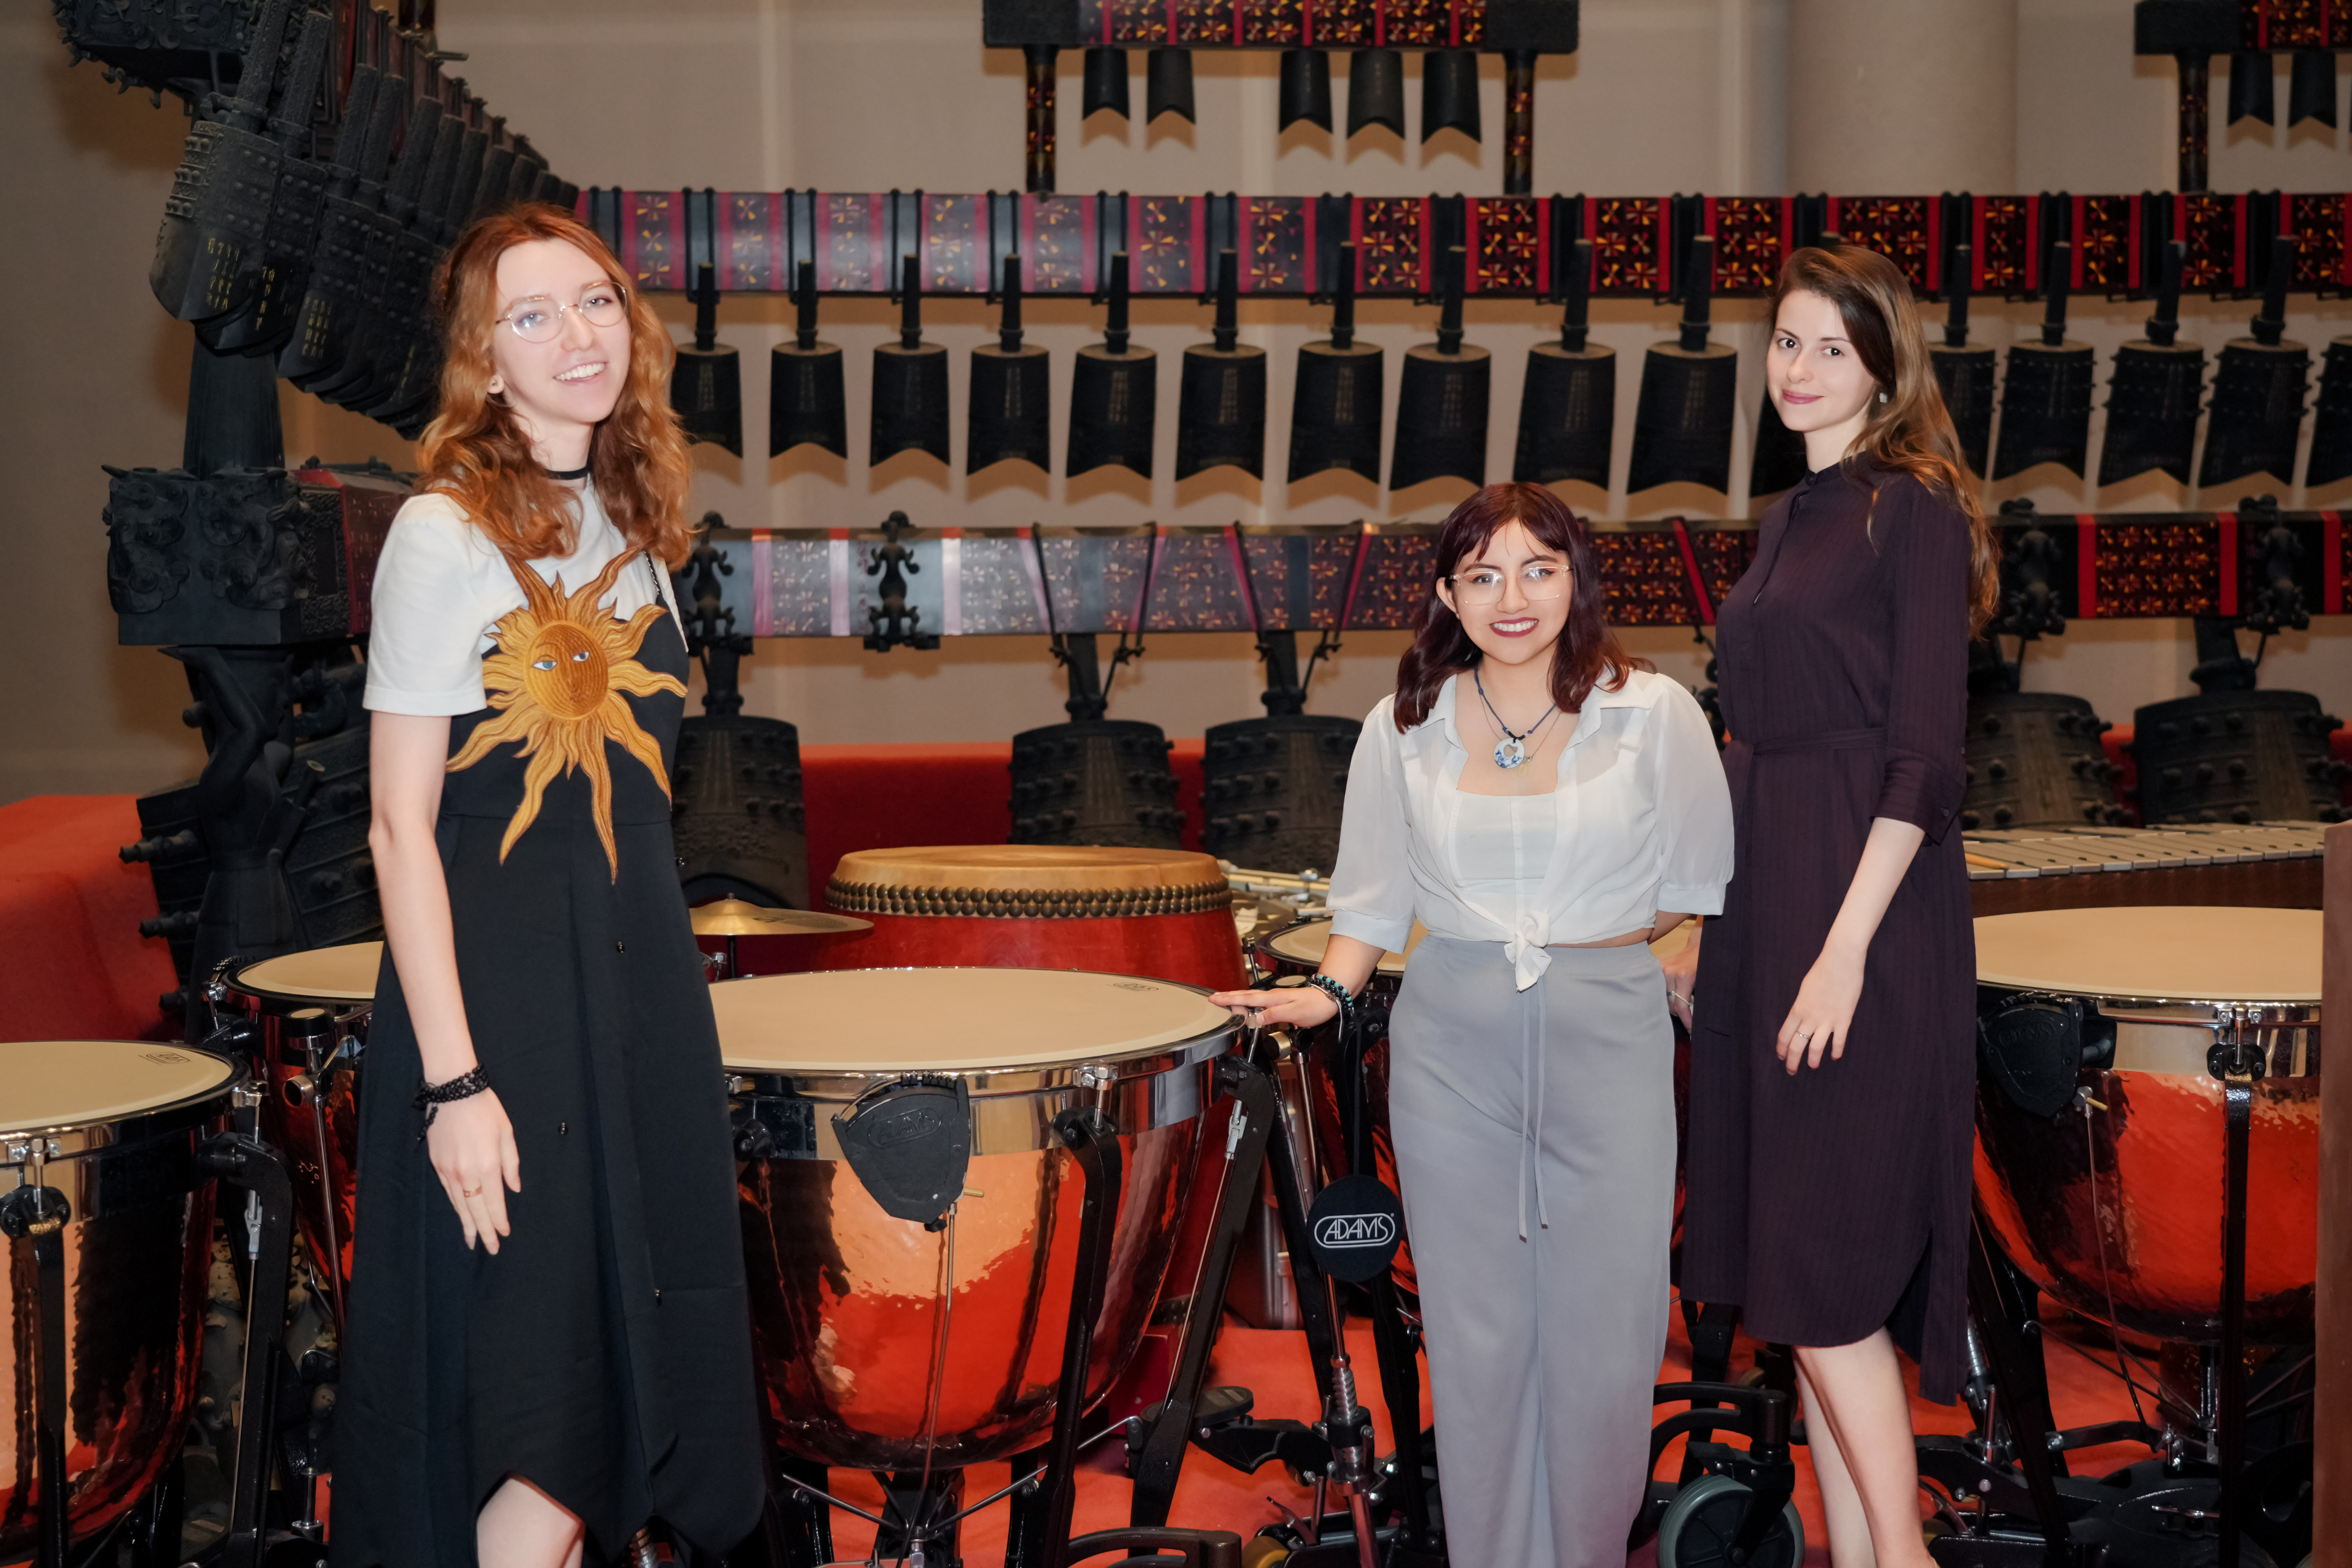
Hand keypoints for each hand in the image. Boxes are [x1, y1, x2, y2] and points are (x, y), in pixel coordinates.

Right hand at [426, 1090, 520, 1251]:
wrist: (452, 1091)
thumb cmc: (485, 1110)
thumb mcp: (507, 1134)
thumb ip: (511, 1164)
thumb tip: (514, 1189)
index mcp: (487, 1166)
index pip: (494, 1203)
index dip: (499, 1221)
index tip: (503, 1235)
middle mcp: (466, 1173)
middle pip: (475, 1210)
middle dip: (483, 1231)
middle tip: (490, 1249)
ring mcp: (448, 1171)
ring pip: (459, 1205)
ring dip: (467, 1224)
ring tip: (472, 1240)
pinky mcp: (437, 1165)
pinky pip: (448, 1192)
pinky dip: (456, 1206)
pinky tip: (460, 1214)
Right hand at [1207, 983, 1341, 1029]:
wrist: (1328, 998)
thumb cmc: (1314, 1006)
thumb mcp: (1294, 1013)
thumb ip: (1274, 1015)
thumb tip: (1256, 1019)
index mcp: (1272, 998)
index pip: (1246, 999)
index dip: (1229, 1000)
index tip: (1215, 1000)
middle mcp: (1271, 996)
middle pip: (1245, 995)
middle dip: (1228, 997)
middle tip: (1213, 998)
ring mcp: (1275, 998)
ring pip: (1250, 996)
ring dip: (1236, 997)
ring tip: (1223, 999)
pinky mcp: (1279, 1001)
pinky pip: (1258, 1000)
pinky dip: (1247, 1000)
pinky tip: (1246, 1004)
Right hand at [1659, 931, 1699, 1030]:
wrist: (1698, 946)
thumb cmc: (1706, 965)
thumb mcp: (1707, 982)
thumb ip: (1699, 999)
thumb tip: (1699, 1020)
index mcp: (1684, 977)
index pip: (1680, 1006)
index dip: (1686, 1020)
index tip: (1692, 1031)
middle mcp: (1669, 973)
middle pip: (1670, 1005)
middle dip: (1680, 1014)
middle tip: (1689, 1021)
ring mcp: (1661, 970)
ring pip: (1663, 999)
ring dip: (1673, 1006)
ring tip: (1682, 1009)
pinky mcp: (1657, 969)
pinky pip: (1659, 989)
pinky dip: (1666, 997)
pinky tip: (1673, 1000)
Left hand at [1777, 939, 1865, 1072]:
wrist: (1841, 960)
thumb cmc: (1822, 971)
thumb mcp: (1805, 989)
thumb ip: (1802, 1006)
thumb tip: (1800, 1018)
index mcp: (1797, 1009)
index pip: (1784, 1035)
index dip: (1781, 1048)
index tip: (1781, 1057)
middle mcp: (1810, 1017)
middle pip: (1797, 1045)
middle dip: (1792, 1061)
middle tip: (1791, 1071)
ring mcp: (1827, 1019)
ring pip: (1816, 1047)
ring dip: (1813, 1060)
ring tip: (1812, 1066)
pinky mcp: (1844, 1019)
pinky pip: (1839, 1040)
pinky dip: (1836, 1050)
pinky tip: (1835, 1056)